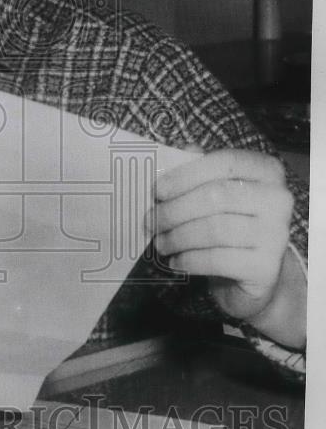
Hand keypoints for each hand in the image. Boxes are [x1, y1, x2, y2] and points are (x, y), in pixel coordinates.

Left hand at [150, 148, 295, 326]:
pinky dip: (189, 260)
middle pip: (217, 196)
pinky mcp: (266, 267)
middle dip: (175, 210)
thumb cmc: (229, 223)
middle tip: (151, 221)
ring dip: (178, 237)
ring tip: (160, 243)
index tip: (157, 190)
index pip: (226, 162)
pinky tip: (176, 261)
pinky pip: (218, 259)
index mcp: (267, 171)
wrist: (255, 273)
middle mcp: (278, 199)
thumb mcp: (215, 193)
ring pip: (215, 230)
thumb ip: (197, 170)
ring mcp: (276, 234)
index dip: (187, 174)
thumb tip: (172, 156)